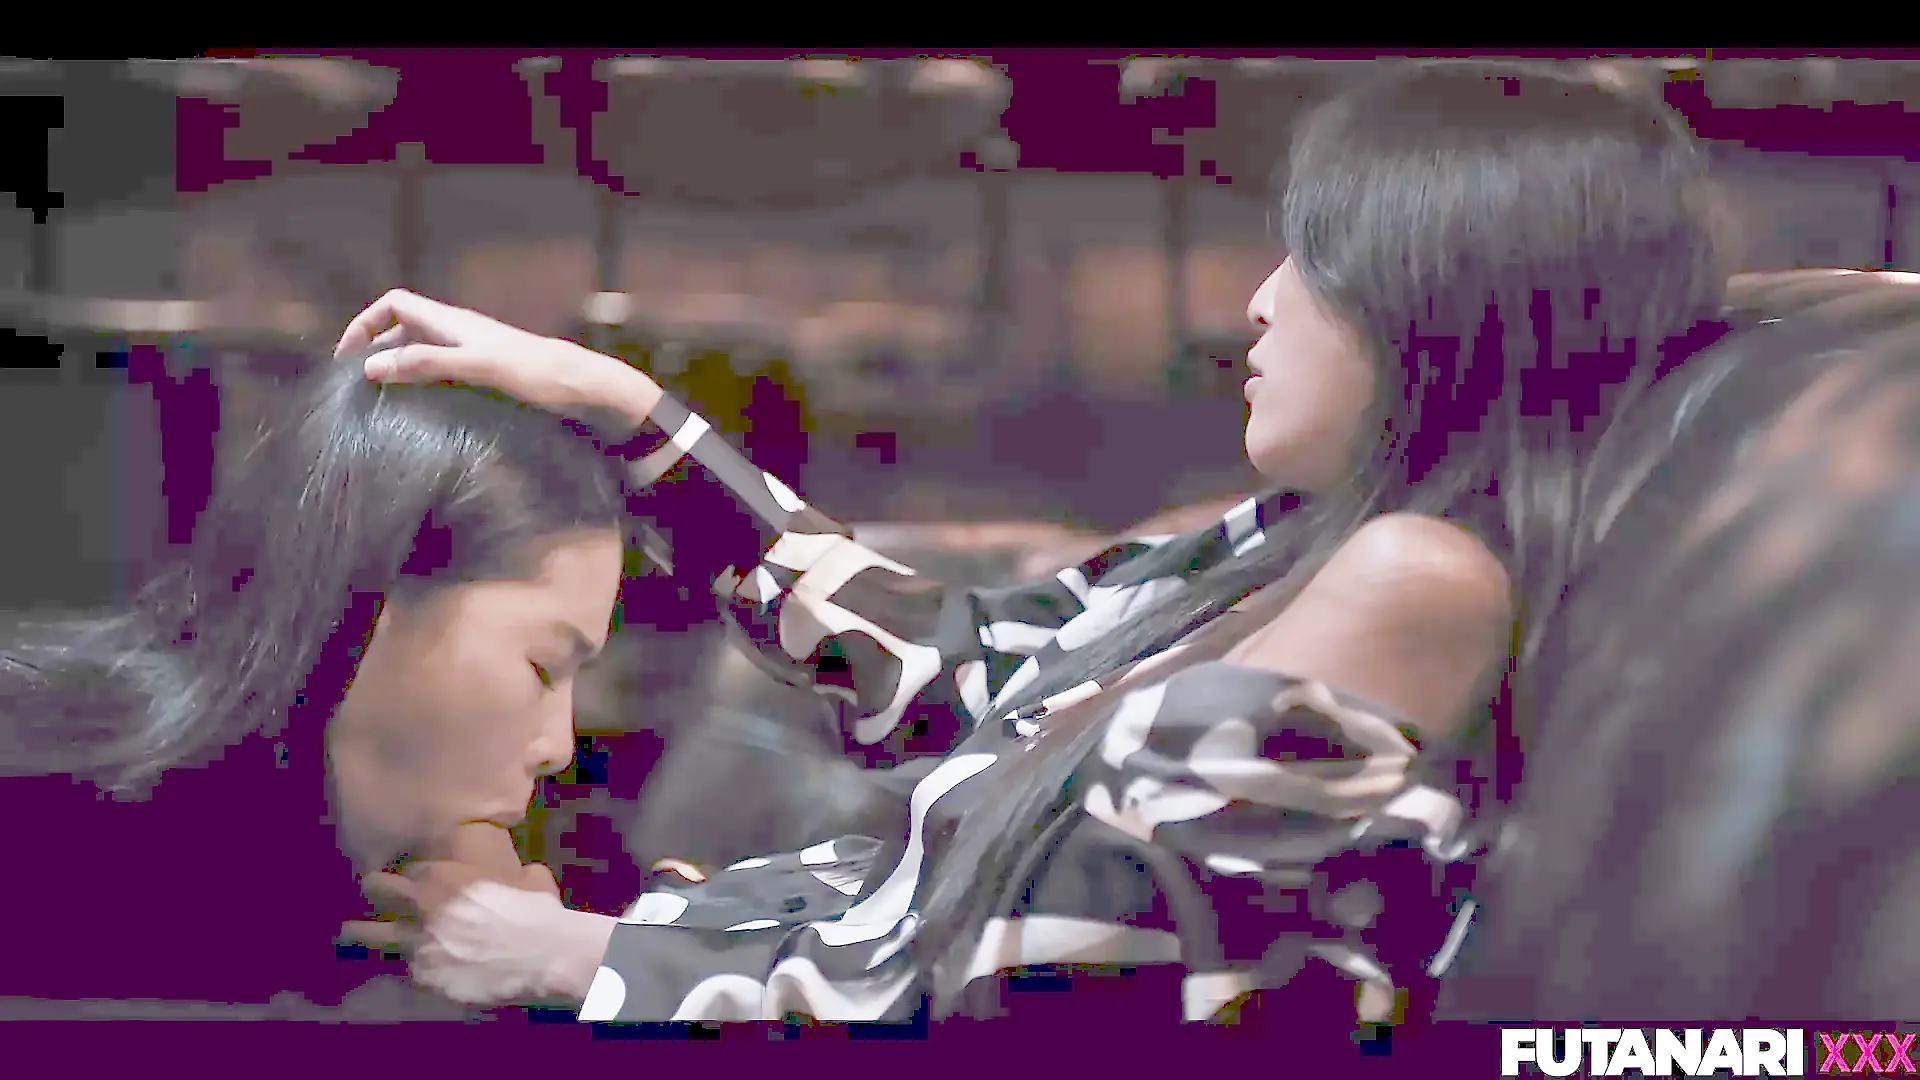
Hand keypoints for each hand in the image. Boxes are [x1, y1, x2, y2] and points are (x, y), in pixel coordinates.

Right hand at [334, 289, 663, 432]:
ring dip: (399, 371)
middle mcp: (458, 331)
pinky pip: (441, 373)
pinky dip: (423, 386)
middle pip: (404, 330)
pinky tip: (421, 412)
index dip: (366, 322)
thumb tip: (370, 366)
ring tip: (381, 402)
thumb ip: (425, 364)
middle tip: (358, 387)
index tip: (348, 356)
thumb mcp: (475, 368)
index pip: (395, 304)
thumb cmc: (533, 373)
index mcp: (451, 321)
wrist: (581, 386)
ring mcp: (472, 352)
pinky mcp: (485, 374)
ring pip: (422, 353)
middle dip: (377, 351)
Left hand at [339, 824, 616, 1007]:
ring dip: (361, 932)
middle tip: (370, 890)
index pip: (414, 868)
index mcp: (445, 876)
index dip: (414, 873)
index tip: (412, 877)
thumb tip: (523, 876)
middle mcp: (421, 906)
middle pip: (379, 890)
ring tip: (348, 932)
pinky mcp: (423, 976)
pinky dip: (412, 969)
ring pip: (374, 935)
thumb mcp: (532, 881)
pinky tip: (413, 971)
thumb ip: (515, 877)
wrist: (541, 957)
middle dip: (374, 889)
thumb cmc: (538, 913)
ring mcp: (418, 943)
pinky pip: (409, 971)